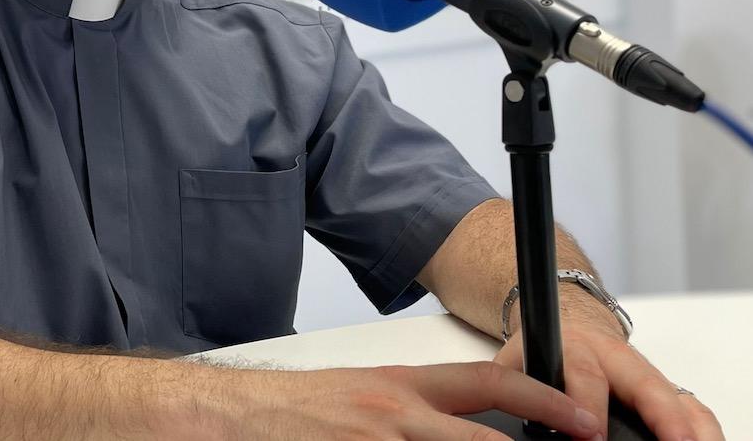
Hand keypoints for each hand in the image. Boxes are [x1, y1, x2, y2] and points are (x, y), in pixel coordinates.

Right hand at [213, 361, 603, 439]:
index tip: (582, 415)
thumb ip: (414, 411)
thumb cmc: (294, 409)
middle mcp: (396, 418)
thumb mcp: (361, 397)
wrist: (234, 418)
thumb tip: (463, 427)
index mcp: (400, 388)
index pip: (489, 380)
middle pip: (487, 439)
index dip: (544, 397)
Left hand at [494, 320, 724, 439]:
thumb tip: (529, 423)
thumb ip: (523, 393)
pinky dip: (701, 427)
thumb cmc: (545, 349)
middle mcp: (616, 357)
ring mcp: (644, 372)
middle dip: (661, 417)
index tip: (592, 434)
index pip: (584, 375)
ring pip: (675, 396)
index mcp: (575, 348)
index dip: (588, 404)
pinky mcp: (663, 388)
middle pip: (645, 384)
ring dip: (690, 425)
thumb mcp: (519, 364)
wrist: (568, 319)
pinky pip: (690, 406)